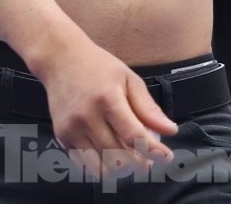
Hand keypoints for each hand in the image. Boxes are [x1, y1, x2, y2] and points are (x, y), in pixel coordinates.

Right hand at [35, 38, 178, 178]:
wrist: (60, 60)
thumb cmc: (98, 67)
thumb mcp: (128, 79)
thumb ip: (148, 107)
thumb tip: (170, 130)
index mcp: (108, 98)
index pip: (133, 134)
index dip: (153, 150)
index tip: (166, 157)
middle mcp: (87, 116)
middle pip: (118, 155)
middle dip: (139, 164)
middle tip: (149, 162)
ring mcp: (72, 128)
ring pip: (101, 165)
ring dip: (120, 170)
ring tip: (131, 163)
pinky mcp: (62, 136)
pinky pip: (84, 163)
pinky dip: (101, 167)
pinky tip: (110, 159)